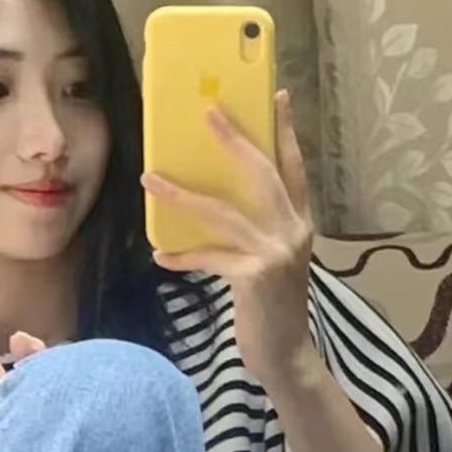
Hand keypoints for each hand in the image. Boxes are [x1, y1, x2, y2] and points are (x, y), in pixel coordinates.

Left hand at [141, 90, 315, 391]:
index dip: (285, 132)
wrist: (286, 355)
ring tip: (150, 179)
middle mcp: (293, 231)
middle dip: (234, 140)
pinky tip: (161, 254)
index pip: (294, 168)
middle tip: (208, 111)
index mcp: (300, 222)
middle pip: (262, 173)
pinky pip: (210, 256)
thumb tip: (214, 200)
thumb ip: (259, 230)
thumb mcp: (274, 261)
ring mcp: (276, 253)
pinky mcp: (255, 276)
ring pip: (224, 212)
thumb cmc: (272, 307)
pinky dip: (183, 256)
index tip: (276, 96)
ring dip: (182, 195)